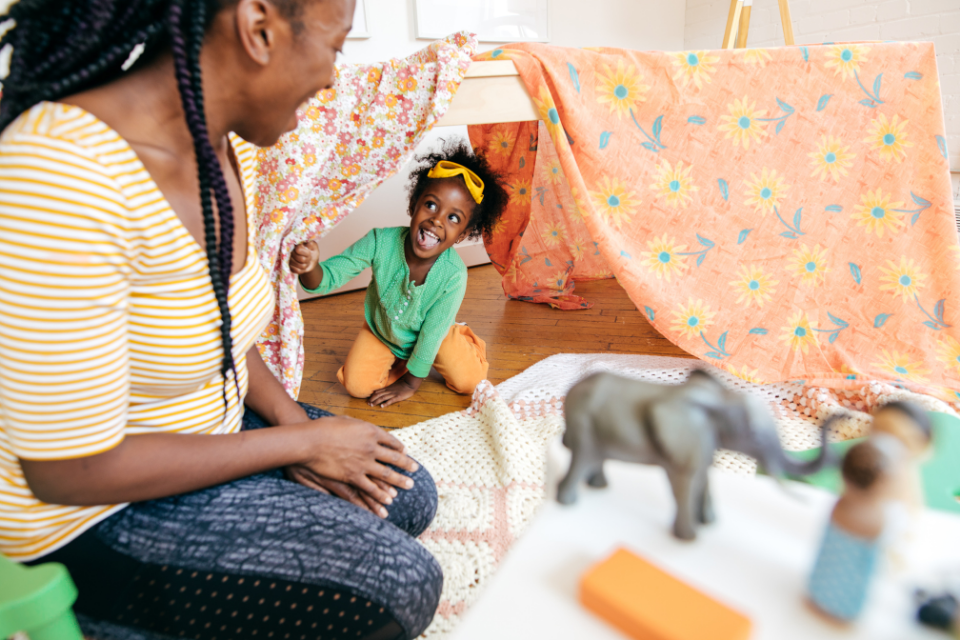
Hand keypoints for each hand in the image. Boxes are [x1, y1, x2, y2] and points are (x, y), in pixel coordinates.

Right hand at [289, 415, 417, 512]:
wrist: (309, 440)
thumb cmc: (323, 427)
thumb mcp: (343, 420)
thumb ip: (355, 424)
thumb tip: (360, 425)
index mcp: (369, 431)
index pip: (389, 440)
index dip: (398, 446)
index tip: (405, 451)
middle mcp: (370, 447)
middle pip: (393, 457)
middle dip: (406, 464)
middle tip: (415, 469)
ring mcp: (363, 462)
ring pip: (386, 474)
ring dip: (399, 481)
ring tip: (409, 486)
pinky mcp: (352, 476)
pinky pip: (370, 487)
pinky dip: (380, 494)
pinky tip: (389, 500)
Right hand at [290, 240, 318, 274]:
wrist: (310, 261)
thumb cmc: (312, 252)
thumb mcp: (314, 246)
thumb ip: (311, 244)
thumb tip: (306, 243)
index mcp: (295, 244)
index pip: (299, 249)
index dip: (307, 253)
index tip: (309, 253)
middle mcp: (289, 251)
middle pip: (301, 259)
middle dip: (308, 259)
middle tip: (308, 257)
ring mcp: (288, 260)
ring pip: (300, 266)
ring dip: (306, 265)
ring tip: (305, 261)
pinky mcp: (289, 267)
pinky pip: (298, 271)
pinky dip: (302, 270)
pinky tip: (302, 266)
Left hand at [369, 373, 422, 407]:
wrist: (409, 384)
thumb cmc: (402, 385)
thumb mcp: (394, 386)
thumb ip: (388, 389)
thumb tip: (382, 392)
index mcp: (388, 388)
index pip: (377, 392)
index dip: (372, 396)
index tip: (368, 400)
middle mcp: (389, 391)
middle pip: (378, 395)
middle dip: (372, 399)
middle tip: (368, 404)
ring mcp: (393, 394)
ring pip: (382, 397)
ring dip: (376, 401)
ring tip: (372, 405)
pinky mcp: (397, 397)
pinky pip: (390, 400)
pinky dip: (386, 403)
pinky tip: (382, 406)